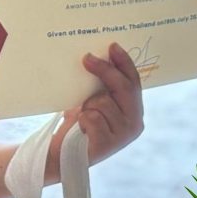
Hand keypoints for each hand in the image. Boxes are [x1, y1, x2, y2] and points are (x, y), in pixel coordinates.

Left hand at [47, 42, 144, 177]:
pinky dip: (82, 118)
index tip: (112, 46)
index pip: (134, 81)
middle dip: (105, 70)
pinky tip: (81, 128)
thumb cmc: (79, 122)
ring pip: (103, 102)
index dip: (124, 62)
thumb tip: (95, 54)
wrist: (61, 151)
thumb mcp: (93, 99)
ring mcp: (122, 136)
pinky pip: (92, 117)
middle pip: (124, 88)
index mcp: (134, 110)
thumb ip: (102, 85)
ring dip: (87, 104)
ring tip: (82, 114)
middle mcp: (134, 123)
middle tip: (87, 58)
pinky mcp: (107, 145)